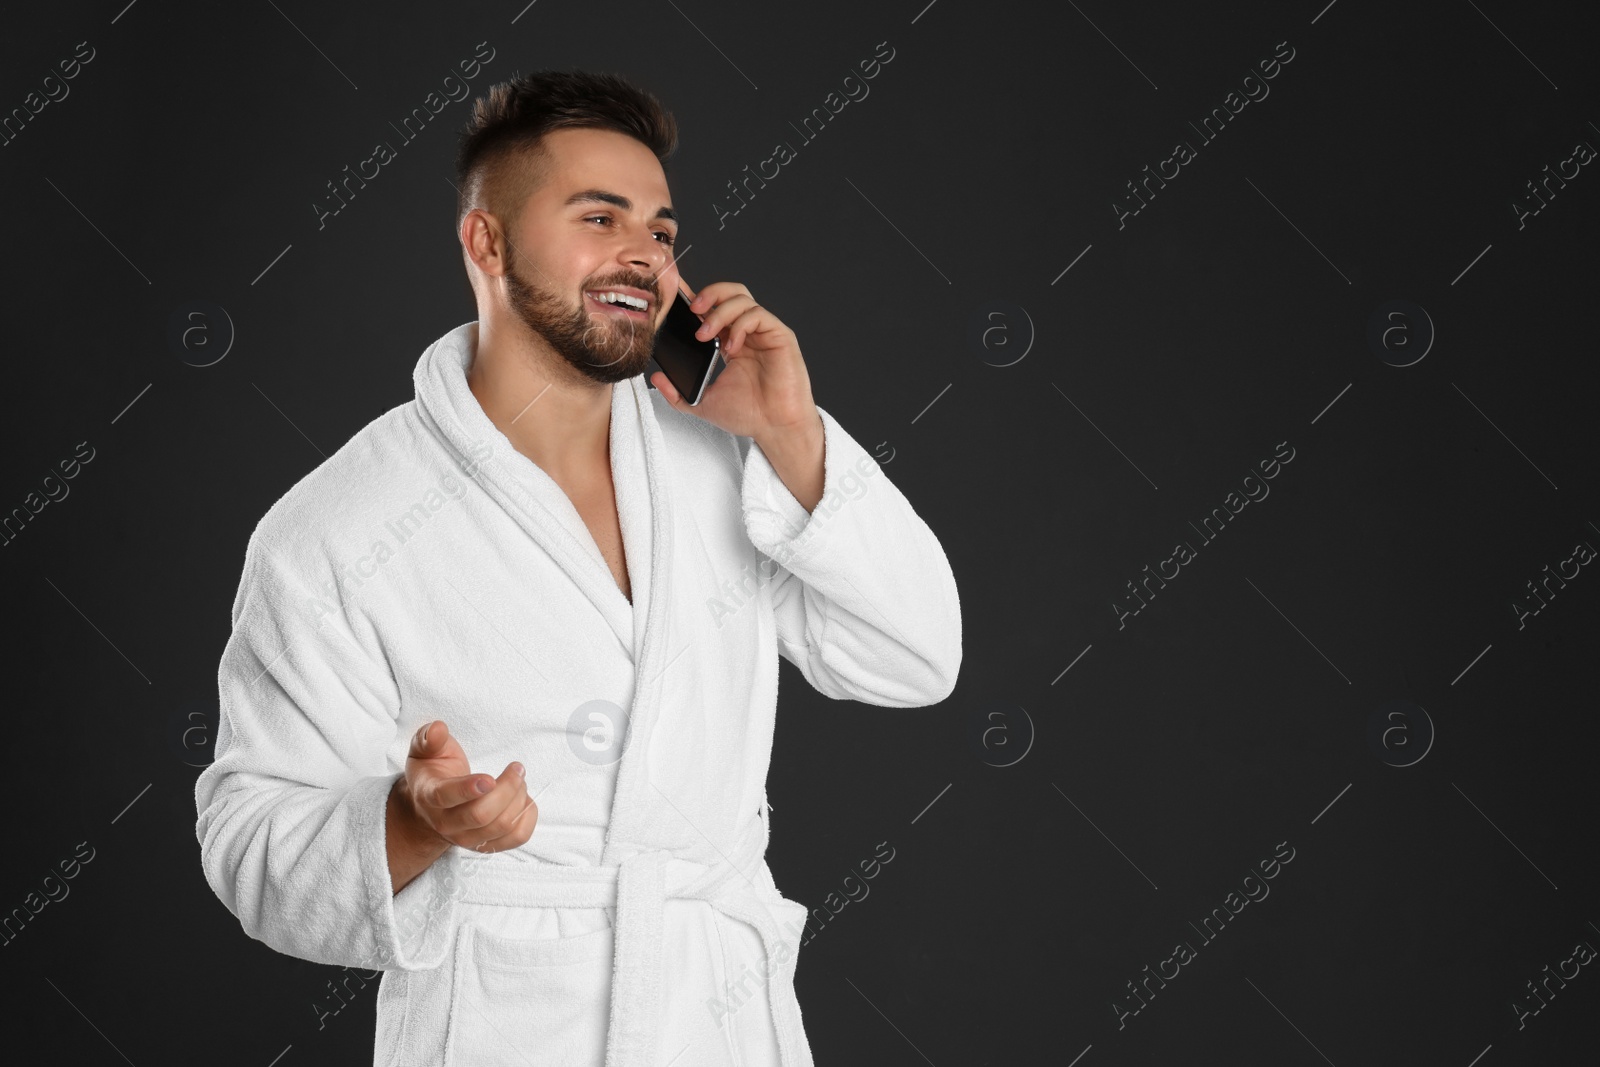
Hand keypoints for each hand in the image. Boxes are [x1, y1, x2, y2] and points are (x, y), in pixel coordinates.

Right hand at [397, 720, 535, 854]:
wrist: (430, 809)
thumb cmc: (432, 773)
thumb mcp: (423, 752)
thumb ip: (429, 739)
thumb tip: (438, 728)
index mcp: (429, 796)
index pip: (447, 797)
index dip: (469, 789)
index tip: (490, 779)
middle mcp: (446, 823)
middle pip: (481, 815)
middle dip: (506, 789)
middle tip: (517, 768)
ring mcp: (467, 838)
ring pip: (501, 826)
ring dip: (519, 799)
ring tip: (518, 779)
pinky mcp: (487, 845)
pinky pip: (517, 837)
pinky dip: (528, 816)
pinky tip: (522, 798)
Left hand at [650, 279, 819, 441]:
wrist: (776, 429)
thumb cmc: (749, 416)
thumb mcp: (703, 404)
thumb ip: (677, 393)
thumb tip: (656, 377)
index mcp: (731, 343)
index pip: (713, 309)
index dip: (696, 299)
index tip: (676, 298)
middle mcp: (748, 333)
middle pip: (730, 293)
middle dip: (709, 294)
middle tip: (692, 310)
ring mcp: (764, 333)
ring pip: (742, 299)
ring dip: (719, 312)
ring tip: (705, 334)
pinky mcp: (780, 336)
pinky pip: (758, 315)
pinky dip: (740, 325)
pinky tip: (731, 346)